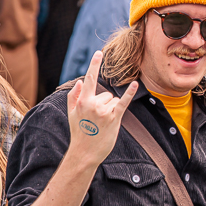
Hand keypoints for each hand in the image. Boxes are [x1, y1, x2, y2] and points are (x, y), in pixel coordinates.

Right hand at [66, 51, 137, 169]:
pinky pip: (123, 102)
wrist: (85, 153)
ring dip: (111, 109)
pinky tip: (134, 84)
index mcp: (82, 101)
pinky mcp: (114, 118)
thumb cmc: (78, 133)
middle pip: (106, 93)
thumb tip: (80, 82)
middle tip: (97, 119)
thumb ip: (73, 96)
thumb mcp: (71, 114)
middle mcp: (93, 104)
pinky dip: (129, 93)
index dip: (94, 65)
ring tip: (103, 123)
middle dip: (103, 103)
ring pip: (114, 100)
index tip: (98, 53)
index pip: (89, 79)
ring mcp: (104, 111)